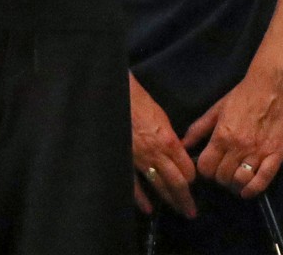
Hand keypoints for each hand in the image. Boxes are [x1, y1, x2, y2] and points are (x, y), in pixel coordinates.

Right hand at [130, 73, 195, 216]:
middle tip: (191, 211)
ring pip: (159, 185)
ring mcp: (139, 159)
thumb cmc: (140, 102)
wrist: (116, 96)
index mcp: (169, 142)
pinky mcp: (124, 159)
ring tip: (178, 211)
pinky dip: (141, 198)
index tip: (192, 182)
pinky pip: (134, 183)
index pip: (187, 169)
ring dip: (170, 200)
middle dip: (185, 199)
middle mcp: (157, 154)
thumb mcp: (163, 118)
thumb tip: (176, 153)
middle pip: (177, 182)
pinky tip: (147, 209)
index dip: (192, 178)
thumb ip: (171, 139)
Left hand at [183, 61, 282, 197]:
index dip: (203, 171)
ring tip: (231, 180)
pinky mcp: (276, 156)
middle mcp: (239, 147)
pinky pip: (264, 180)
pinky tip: (246, 191)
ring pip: (240, 180)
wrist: (272, 90)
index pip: (205, 166)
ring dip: (233, 184)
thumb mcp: (216, 110)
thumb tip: (183, 144)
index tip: (205, 168)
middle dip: (218, 177)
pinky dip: (253, 189)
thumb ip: (198, 129)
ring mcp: (259, 153)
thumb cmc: (242, 97)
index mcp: (222, 136)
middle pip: (222, 176)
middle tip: (219, 173)